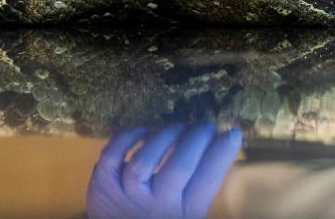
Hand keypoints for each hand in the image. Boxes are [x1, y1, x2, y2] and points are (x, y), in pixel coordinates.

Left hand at [86, 123, 241, 218]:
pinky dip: (125, 139)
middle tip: (206, 125)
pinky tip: (142, 130)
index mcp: (184, 213)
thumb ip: (201, 184)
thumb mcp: (188, 209)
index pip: (206, 180)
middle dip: (196, 139)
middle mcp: (156, 205)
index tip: (232, 132)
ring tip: (178, 127)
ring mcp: (127, 195)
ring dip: (164, 136)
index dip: (220, 154)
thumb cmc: (161, 217)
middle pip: (178, 168)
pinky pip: (110, 158)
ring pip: (143, 161)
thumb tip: (225, 144)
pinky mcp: (103, 187)